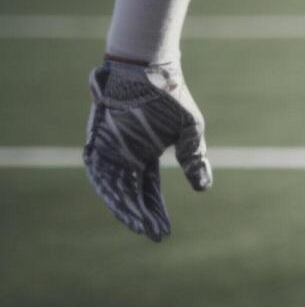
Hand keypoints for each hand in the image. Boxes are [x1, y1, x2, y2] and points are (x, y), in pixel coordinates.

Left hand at [84, 60, 210, 240]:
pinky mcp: (99, 141)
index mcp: (146, 155)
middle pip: (132, 195)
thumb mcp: (190, 131)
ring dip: (126, 207)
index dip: (155, 212)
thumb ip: (194, 159)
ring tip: (138, 224)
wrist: (148, 71)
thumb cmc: (171, 96)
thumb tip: (204, 188)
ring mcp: (111, 150)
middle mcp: (126, 157)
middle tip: (154, 235)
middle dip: (142, 216)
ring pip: (115, 188)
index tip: (164, 233)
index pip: (148, 192)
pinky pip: (99, 171)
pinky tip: (118, 203)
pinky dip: (107, 188)